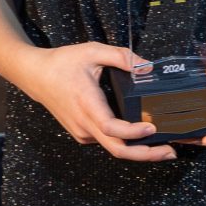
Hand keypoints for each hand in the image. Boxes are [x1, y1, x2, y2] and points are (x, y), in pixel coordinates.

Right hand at [17, 42, 176, 161]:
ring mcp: (82, 133)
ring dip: (139, 151)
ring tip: (163, 147)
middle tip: (170, 151)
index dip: (133, 133)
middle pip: (118, 150)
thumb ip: (121, 56)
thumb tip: (147, 66)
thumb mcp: (92, 51)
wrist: (35, 75)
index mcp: (87, 104)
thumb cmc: (62, 62)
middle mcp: (84, 124)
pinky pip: (107, 143)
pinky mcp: (82, 134)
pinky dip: (126, 144)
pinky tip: (142, 138)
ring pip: (114, 149)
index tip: (152, 128)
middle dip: (146, 154)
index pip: (112, 128)